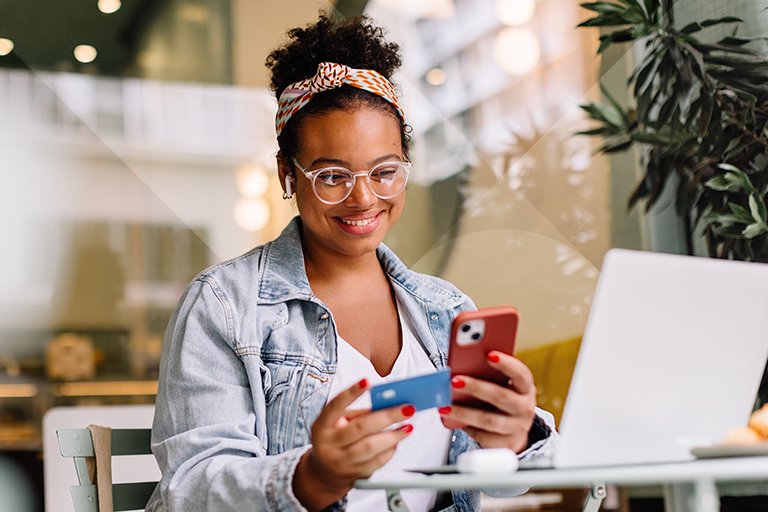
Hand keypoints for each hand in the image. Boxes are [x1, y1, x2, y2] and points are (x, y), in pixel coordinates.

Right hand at [292, 378, 414, 510]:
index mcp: (322, 426)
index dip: (351, 393)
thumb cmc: (337, 438)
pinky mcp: (353, 476)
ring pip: (370, 447)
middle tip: (407, 408)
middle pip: (360, 428)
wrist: (325, 472)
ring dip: (393, 436)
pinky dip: (390, 450)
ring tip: (408, 427)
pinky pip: (376, 462)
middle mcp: (328, 444)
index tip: (367, 381)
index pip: (335, 406)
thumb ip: (359, 413)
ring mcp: (340, 462)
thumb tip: (387, 404)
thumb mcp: (339, 423)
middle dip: (387, 416)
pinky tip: (396, 441)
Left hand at [439, 351, 536, 452]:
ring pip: (487, 419)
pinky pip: (481, 435)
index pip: (520, 374)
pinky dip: (464, 425)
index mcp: (525, 388)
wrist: (515, 434)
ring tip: (444, 405)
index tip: (489, 354)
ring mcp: (516, 428)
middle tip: (454, 380)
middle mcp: (525, 408)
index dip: (506, 364)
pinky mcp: (504, 444)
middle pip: (500, 396)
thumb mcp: (505, 387)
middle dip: (476, 387)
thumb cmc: (504, 401)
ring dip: (463, 412)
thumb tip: (463, 366)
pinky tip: (450, 418)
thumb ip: (491, 376)